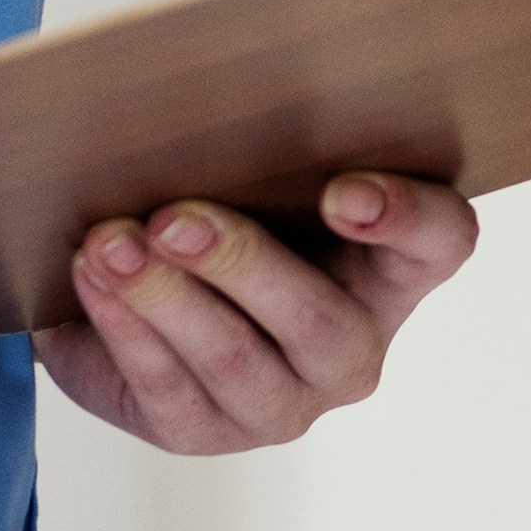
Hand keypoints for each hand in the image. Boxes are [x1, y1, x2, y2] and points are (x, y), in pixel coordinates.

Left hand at [37, 174, 476, 451]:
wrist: (138, 286)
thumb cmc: (219, 208)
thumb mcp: (253, 173)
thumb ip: (262, 149)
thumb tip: (207, 97)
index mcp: (390, 270)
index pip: (439, 242)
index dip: (405, 219)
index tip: (339, 192)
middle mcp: (352, 349)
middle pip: (322, 324)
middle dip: (241, 266)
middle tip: (173, 220)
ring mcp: (284, 403)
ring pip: (235, 363)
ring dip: (164, 299)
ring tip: (108, 244)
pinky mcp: (206, 433)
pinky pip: (167, 388)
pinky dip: (124, 327)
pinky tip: (91, 278)